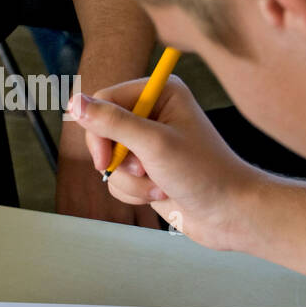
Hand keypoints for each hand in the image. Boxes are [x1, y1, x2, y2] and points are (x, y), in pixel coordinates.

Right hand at [67, 76, 265, 251]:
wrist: (231, 214)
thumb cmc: (204, 173)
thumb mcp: (154, 144)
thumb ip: (113, 122)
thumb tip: (75, 102)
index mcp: (161, 92)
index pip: (105, 99)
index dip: (100, 129)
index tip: (106, 157)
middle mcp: (154, 113)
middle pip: (103, 130)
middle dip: (119, 158)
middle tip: (140, 171)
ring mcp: (150, 144)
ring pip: (110, 160)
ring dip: (130, 180)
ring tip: (160, 185)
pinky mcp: (148, 169)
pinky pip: (119, 179)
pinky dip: (134, 191)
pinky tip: (161, 194)